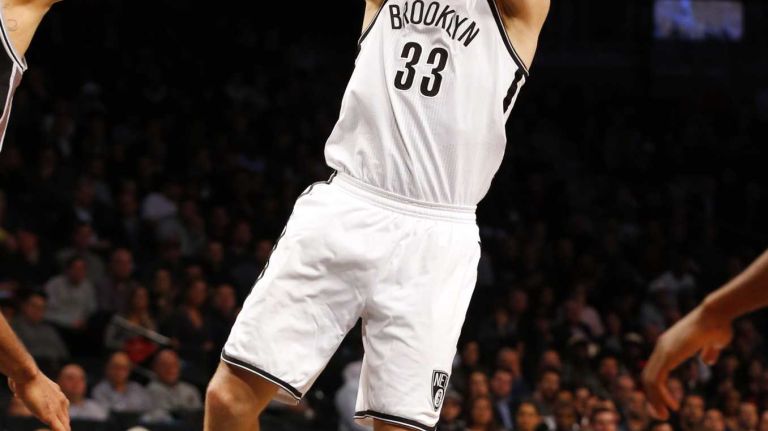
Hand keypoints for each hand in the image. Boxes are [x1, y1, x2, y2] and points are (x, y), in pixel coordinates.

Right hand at [9, 372, 69, 430]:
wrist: (26, 375)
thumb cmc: (25, 378)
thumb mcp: (29, 386)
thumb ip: (28, 393)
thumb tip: (18, 394)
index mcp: (57, 394)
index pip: (63, 411)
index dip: (63, 420)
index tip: (62, 425)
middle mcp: (61, 401)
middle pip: (66, 419)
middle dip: (65, 426)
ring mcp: (56, 408)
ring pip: (64, 424)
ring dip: (64, 429)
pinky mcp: (49, 414)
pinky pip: (59, 427)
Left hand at [642, 305, 732, 419]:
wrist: (716, 313)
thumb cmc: (718, 325)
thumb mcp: (714, 342)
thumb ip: (708, 351)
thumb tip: (707, 360)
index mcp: (668, 345)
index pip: (653, 369)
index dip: (657, 387)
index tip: (666, 401)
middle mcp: (661, 348)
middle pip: (647, 376)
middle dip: (652, 397)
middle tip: (661, 414)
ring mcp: (663, 350)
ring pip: (649, 380)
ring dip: (654, 400)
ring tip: (664, 415)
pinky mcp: (668, 355)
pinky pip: (656, 379)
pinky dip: (660, 395)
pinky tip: (672, 405)